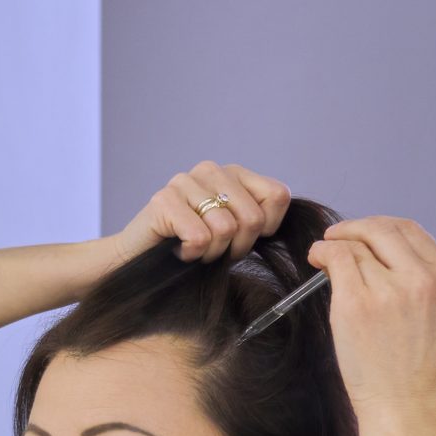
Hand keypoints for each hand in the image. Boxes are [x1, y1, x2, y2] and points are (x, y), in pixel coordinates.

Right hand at [110, 161, 290, 263]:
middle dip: (237, 247)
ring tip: (194, 250)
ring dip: (211, 253)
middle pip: (253, 218)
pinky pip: (199, 237)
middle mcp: (211, 170)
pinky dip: (192, 255)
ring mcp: (184, 181)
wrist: (137, 265)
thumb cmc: (191, 251)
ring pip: (225, 229)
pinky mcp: (163, 200)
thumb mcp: (235, 234)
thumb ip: (261, 220)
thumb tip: (298, 224)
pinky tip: (178, 250)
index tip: (242, 240)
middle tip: (214, 250)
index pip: (277, 196)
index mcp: (234, 173)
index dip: (267, 229)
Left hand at [305, 217, 435, 420]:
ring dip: (334, 244)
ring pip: (356, 245)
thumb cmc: (416, 372)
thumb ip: (415, 280)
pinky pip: (336, 259)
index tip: (362, 236)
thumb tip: (371, 252)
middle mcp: (423, 278)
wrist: (406, 410)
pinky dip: (322, 252)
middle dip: (355, 229)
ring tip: (322, 256)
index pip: (410, 231)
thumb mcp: (434, 315)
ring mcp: (390, 289)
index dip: (380, 228)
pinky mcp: (358, 302)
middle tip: (335, 238)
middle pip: (382, 229)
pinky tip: (316, 260)